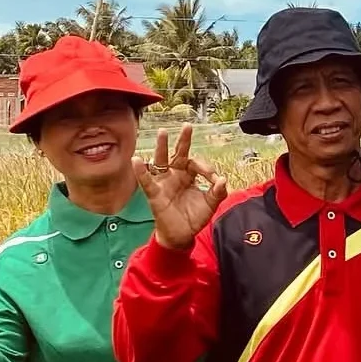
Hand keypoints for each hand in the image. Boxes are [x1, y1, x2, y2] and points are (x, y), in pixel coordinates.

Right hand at [133, 126, 228, 250]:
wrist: (182, 235)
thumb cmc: (194, 217)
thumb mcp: (210, 204)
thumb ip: (218, 192)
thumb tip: (223, 180)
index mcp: (189, 175)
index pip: (197, 163)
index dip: (206, 168)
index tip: (215, 179)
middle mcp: (176, 174)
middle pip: (179, 154)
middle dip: (183, 140)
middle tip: (187, 126)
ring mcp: (164, 182)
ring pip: (162, 161)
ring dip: (162, 147)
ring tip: (162, 132)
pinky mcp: (155, 193)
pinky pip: (146, 181)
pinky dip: (141, 171)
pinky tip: (137, 160)